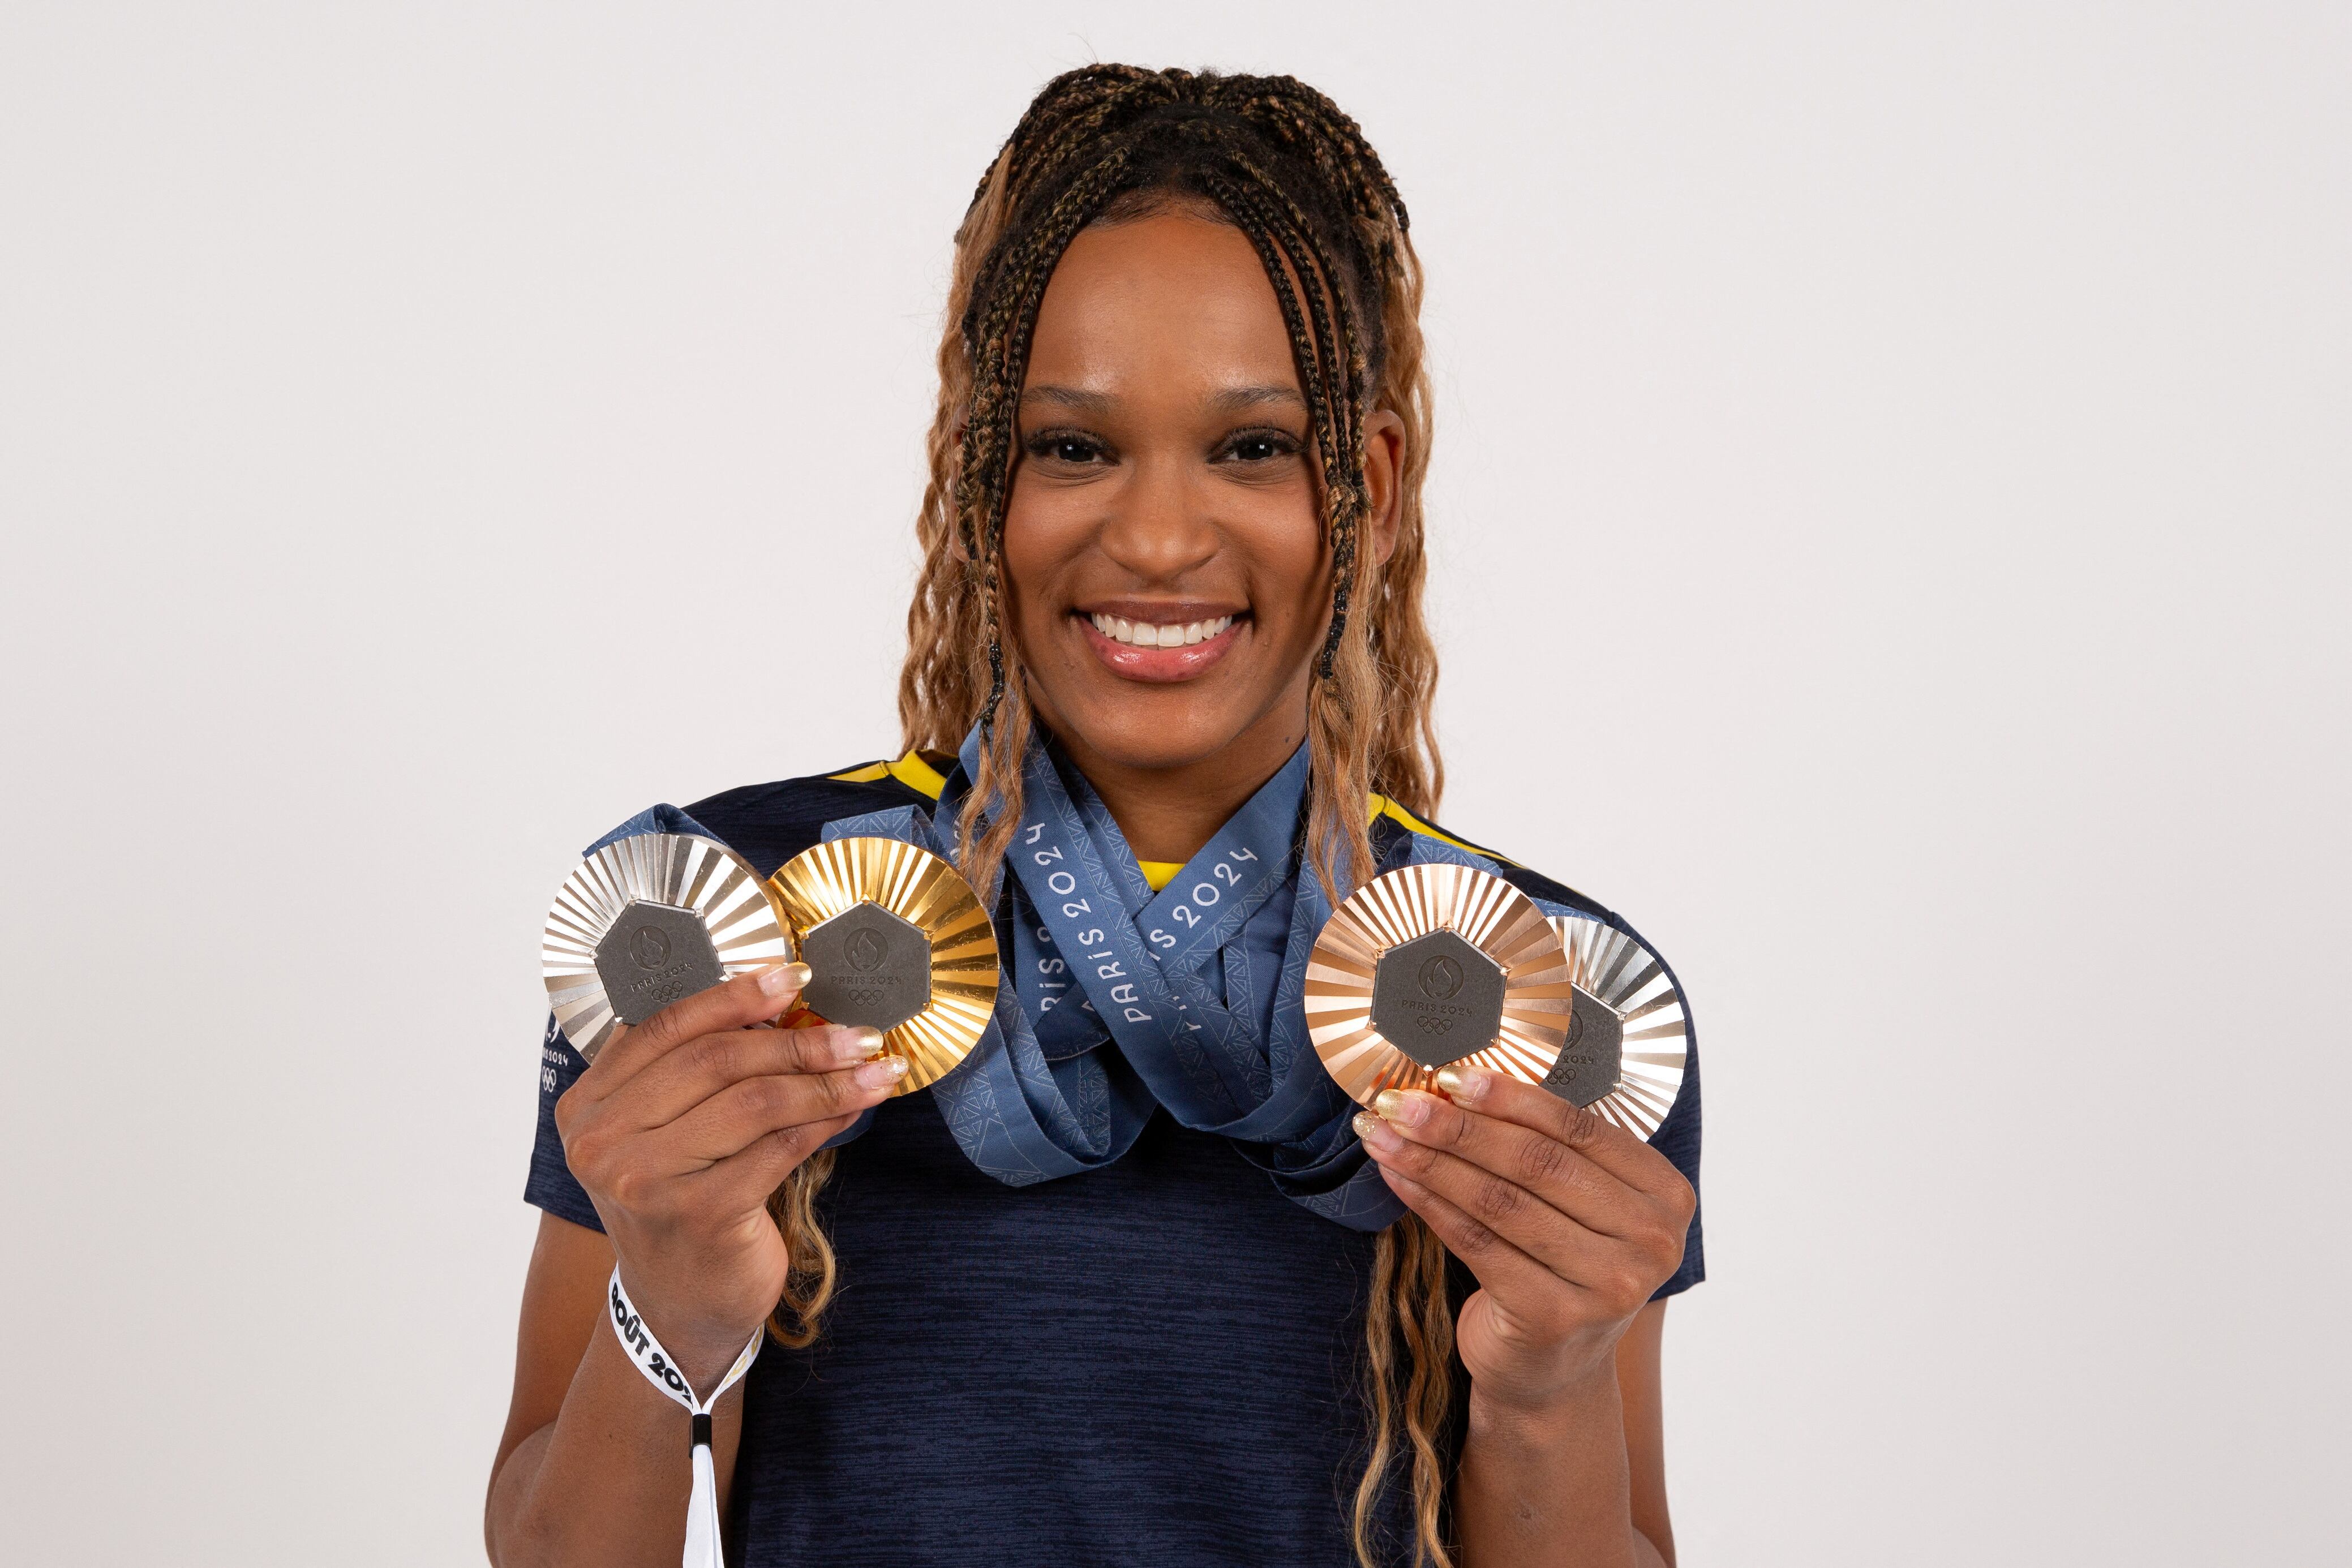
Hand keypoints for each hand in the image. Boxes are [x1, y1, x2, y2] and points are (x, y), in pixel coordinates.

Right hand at [552, 962, 905, 1390]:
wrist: (677, 1307)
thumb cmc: (679, 1203)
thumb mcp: (661, 1133)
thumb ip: (691, 1072)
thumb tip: (777, 1004)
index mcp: (586, 1107)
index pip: (665, 1027)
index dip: (735, 995)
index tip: (795, 976)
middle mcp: (603, 1142)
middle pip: (715, 1060)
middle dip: (797, 1039)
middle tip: (856, 1032)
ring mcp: (646, 1182)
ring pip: (754, 1101)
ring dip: (826, 1079)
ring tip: (875, 1068)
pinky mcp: (700, 1215)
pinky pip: (779, 1147)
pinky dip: (826, 1120)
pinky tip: (856, 1107)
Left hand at [1354, 1066, 1694, 1412]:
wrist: (1549, 1371)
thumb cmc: (1558, 1267)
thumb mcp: (1576, 1205)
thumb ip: (1548, 1148)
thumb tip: (1461, 1084)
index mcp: (1665, 1196)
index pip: (1580, 1129)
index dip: (1511, 1097)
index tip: (1451, 1075)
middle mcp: (1652, 1242)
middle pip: (1538, 1163)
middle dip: (1460, 1126)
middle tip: (1401, 1100)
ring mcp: (1608, 1286)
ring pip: (1501, 1201)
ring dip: (1433, 1160)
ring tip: (1384, 1133)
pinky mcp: (1554, 1318)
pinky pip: (1477, 1243)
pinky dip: (1430, 1203)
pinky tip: (1396, 1178)